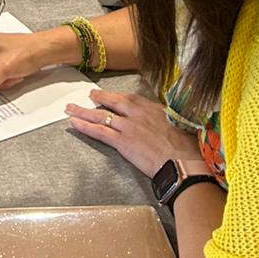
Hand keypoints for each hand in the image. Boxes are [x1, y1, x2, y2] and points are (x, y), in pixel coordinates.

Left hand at [64, 89, 200, 178]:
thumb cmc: (187, 148)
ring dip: (83, 112)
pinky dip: (85, 127)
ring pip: (101, 116)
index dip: (118, 96)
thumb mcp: (180, 126)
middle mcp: (138, 114)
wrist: (184, 162)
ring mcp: (128, 127)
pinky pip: (99, 132)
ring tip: (70, 109)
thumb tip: (166, 124)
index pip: (131, 99)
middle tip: (88, 95)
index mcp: (153, 109)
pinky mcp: (122, 142)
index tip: (111, 95)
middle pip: (113, 102)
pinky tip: (74, 123)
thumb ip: (167, 122)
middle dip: (99, 98)